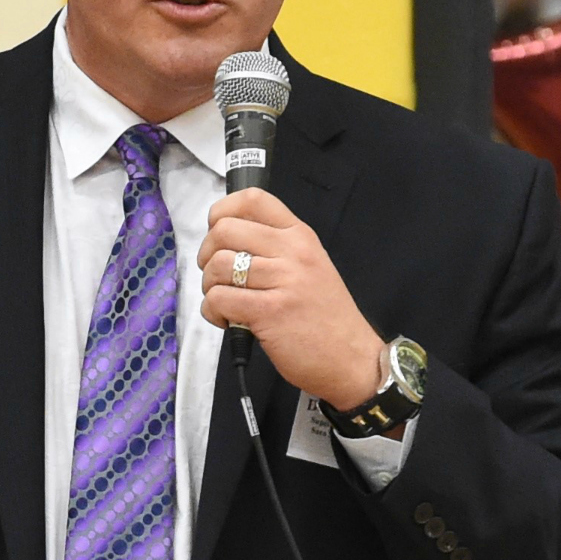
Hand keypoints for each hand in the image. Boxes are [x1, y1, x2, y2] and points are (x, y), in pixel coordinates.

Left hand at [197, 187, 385, 409]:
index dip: (222, 212)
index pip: (253, 199)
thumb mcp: (311, 267)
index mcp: (300, 236)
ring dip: (209, 287)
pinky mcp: (269, 312)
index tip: (218, 236)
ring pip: (217, 265)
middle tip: (217, 277)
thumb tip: (226, 242)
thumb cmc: (327, 318)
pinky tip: (229, 321)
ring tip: (226, 304)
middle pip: (224, 230)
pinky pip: (218, 299)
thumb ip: (276, 249)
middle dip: (207, 254)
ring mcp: (283, 281)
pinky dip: (213, 312)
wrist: (353, 359)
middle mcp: (292, 252)